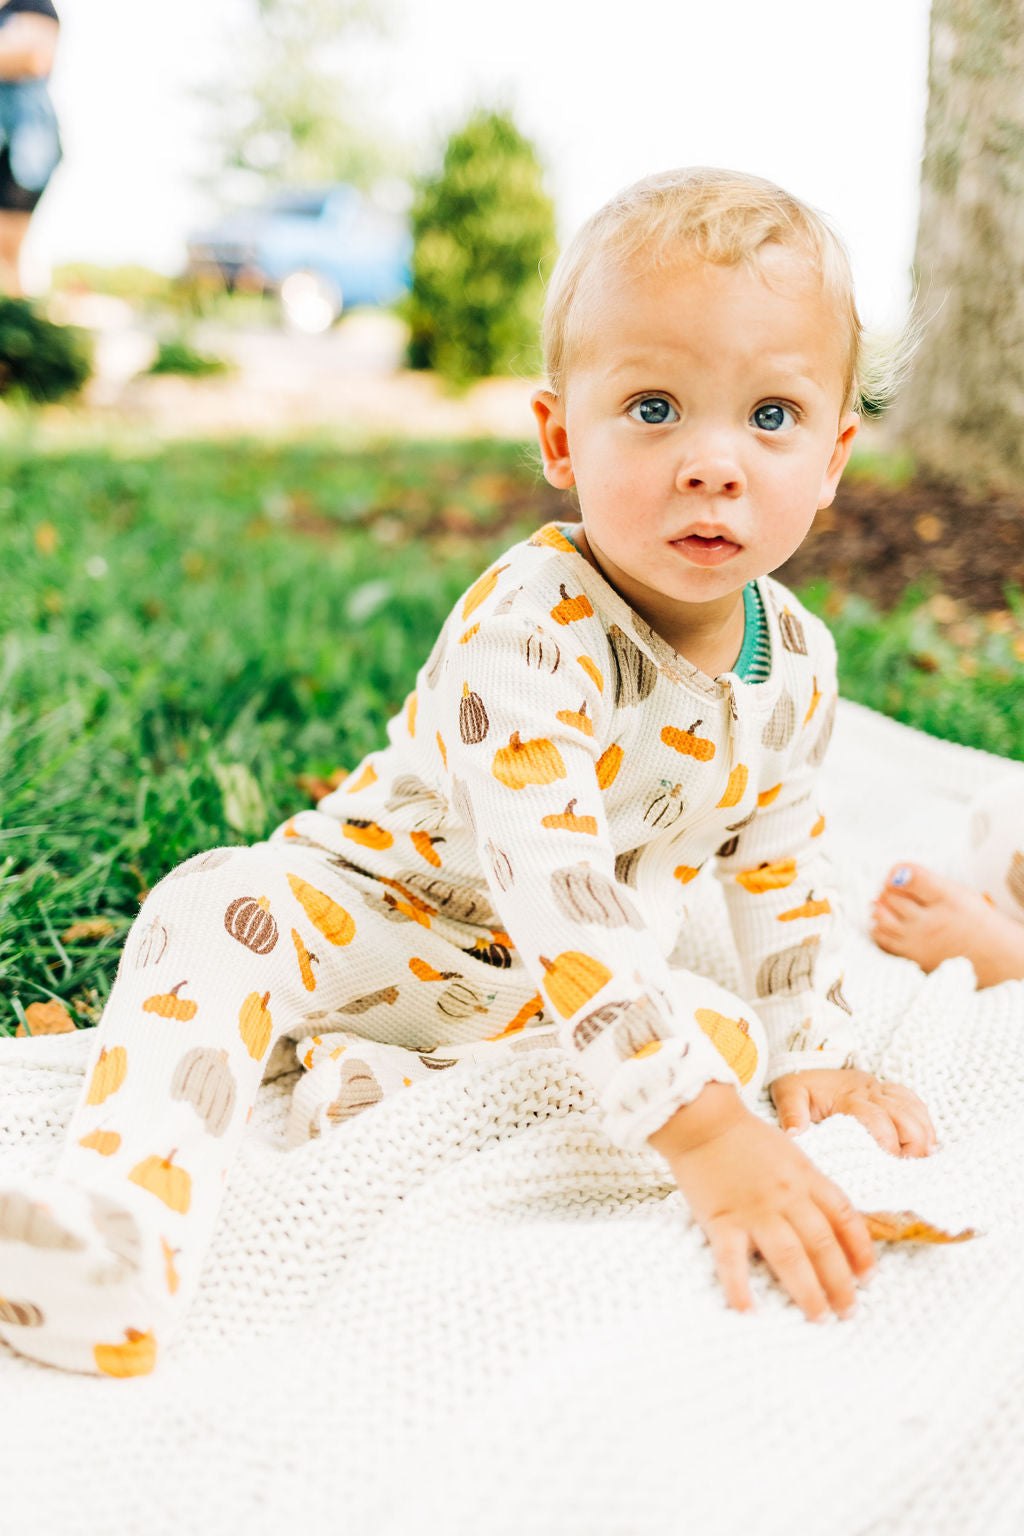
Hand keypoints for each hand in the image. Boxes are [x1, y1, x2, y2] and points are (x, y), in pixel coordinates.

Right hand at [650, 1083, 876, 1320]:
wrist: (702, 1119)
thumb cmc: (745, 1136)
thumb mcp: (791, 1154)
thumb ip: (809, 1186)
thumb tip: (830, 1221)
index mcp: (807, 1177)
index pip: (844, 1217)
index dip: (861, 1250)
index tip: (868, 1277)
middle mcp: (788, 1196)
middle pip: (823, 1245)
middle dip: (840, 1282)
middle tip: (848, 1311)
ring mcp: (755, 1209)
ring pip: (791, 1257)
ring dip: (808, 1291)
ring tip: (818, 1317)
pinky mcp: (722, 1219)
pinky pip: (732, 1259)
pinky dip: (739, 1287)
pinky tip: (747, 1311)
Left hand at [770, 1069, 936, 1157]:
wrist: (803, 1061)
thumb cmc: (797, 1083)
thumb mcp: (788, 1095)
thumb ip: (792, 1114)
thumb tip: (796, 1135)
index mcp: (847, 1097)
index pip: (876, 1119)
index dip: (887, 1142)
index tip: (890, 1163)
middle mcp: (869, 1090)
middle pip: (903, 1113)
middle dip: (913, 1140)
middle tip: (912, 1165)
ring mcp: (879, 1088)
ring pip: (912, 1106)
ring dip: (923, 1131)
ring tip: (926, 1156)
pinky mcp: (885, 1088)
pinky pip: (912, 1099)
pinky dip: (923, 1118)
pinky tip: (927, 1139)